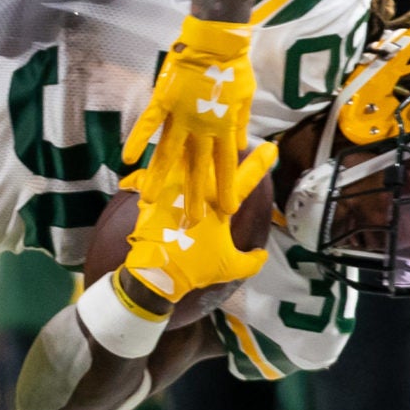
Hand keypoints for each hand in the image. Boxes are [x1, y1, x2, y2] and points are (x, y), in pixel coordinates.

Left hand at [118, 142, 275, 306]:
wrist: (158, 270)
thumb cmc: (196, 267)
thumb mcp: (230, 268)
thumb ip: (250, 261)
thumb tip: (262, 255)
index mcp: (220, 206)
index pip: (246, 180)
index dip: (259, 163)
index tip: (271, 146)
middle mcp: (198, 192)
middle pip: (212, 162)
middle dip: (219, 149)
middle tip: (223, 139)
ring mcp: (173, 190)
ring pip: (181, 162)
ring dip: (184, 153)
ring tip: (184, 143)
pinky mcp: (152, 195)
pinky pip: (148, 179)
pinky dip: (144, 177)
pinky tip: (139, 175)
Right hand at [122, 15, 256, 223]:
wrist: (218, 39)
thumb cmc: (234, 67)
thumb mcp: (246, 96)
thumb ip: (241, 122)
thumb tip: (243, 145)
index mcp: (224, 126)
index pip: (226, 164)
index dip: (226, 187)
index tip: (227, 210)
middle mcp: (202, 126)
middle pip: (197, 166)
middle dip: (193, 194)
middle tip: (189, 221)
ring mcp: (181, 114)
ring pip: (169, 152)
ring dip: (159, 177)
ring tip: (149, 199)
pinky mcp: (164, 101)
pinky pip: (149, 124)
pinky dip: (138, 139)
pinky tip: (126, 158)